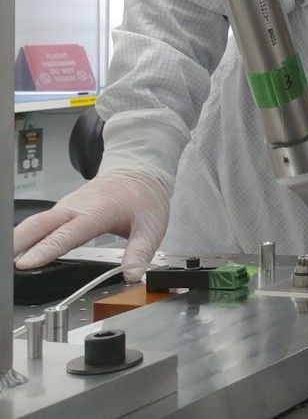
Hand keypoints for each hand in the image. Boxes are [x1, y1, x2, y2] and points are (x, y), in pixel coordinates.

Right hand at [13, 168, 171, 281]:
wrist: (138, 171)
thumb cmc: (143, 197)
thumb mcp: (152, 226)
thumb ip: (140, 251)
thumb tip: (132, 275)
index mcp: (97, 211)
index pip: (67, 233)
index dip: (46, 249)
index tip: (26, 263)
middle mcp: (76, 207)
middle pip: (39, 225)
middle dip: (18, 243)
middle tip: (8, 264)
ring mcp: (66, 207)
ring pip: (35, 223)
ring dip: (18, 240)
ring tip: (8, 262)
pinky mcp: (62, 210)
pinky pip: (40, 224)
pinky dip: (26, 237)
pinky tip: (19, 253)